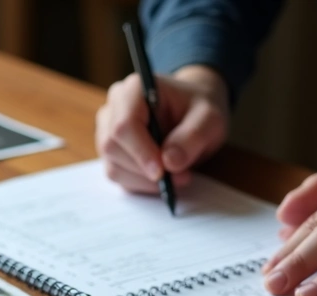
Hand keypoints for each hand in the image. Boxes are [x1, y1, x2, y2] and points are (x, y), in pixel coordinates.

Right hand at [95, 65, 230, 192]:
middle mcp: (114, 108)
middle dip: (145, 170)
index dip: (141, 152)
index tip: (163, 172)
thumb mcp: (209, 119)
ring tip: (177, 177)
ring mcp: (107, 131)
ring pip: (113, 166)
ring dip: (144, 180)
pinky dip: (140, 184)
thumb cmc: (199, 110)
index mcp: (134, 90)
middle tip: (181, 177)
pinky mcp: (111, 152)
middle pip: (113, 147)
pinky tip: (162, 179)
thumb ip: (193, 136)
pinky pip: (117, 176)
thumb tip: (169, 162)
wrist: (193, 113)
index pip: (124, 125)